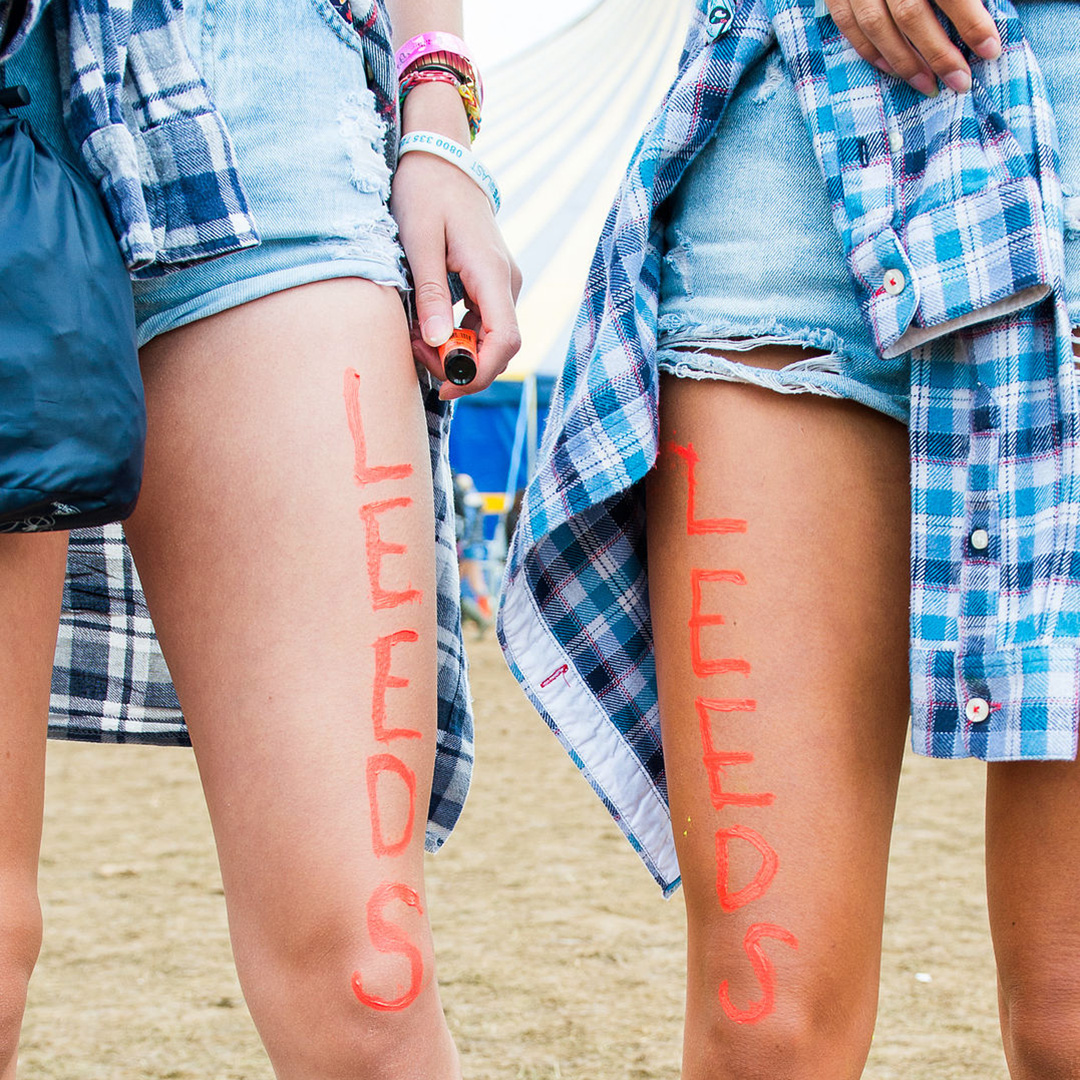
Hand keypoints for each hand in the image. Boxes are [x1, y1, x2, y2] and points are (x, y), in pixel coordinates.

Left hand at [390, 85, 521, 401]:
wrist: (439, 158)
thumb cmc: (425, 192)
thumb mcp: (418, 240)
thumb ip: (430, 293)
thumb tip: (435, 342)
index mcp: (491, 272)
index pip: (505, 340)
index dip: (480, 372)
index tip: (447, 385)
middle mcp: (506, 282)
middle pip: (498, 347)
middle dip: (459, 365)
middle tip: (415, 354)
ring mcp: (501, 283)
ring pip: (488, 339)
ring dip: (454, 351)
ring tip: (414, 337)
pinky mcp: (489, 283)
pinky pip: (480, 324)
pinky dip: (455, 335)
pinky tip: (425, 326)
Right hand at [825, 0, 1001, 95]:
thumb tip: (986, 10)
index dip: (972, 23)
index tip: (990, 49)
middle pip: (912, 14)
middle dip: (939, 53)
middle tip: (961, 81)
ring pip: (879, 26)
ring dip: (905, 62)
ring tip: (929, 84)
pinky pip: (849, 24)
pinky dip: (870, 50)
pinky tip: (892, 68)